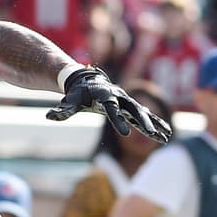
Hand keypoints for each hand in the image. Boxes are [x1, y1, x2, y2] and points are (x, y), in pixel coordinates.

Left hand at [47, 66, 172, 143]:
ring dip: (155, 124)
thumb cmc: (78, 93)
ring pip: (144, 113)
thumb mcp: (70, 101)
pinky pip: (145, 116)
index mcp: (105, 96)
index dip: (118, 120)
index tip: (125, 134)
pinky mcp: (130, 108)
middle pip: (134, 110)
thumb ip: (62, 110)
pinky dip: (155, 123)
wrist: (88, 81)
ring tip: (167, 136)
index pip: (112, 109)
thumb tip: (49, 115)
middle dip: (145, 122)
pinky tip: (165, 134)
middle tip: (152, 133)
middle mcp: (119, 97)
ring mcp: (127, 102)